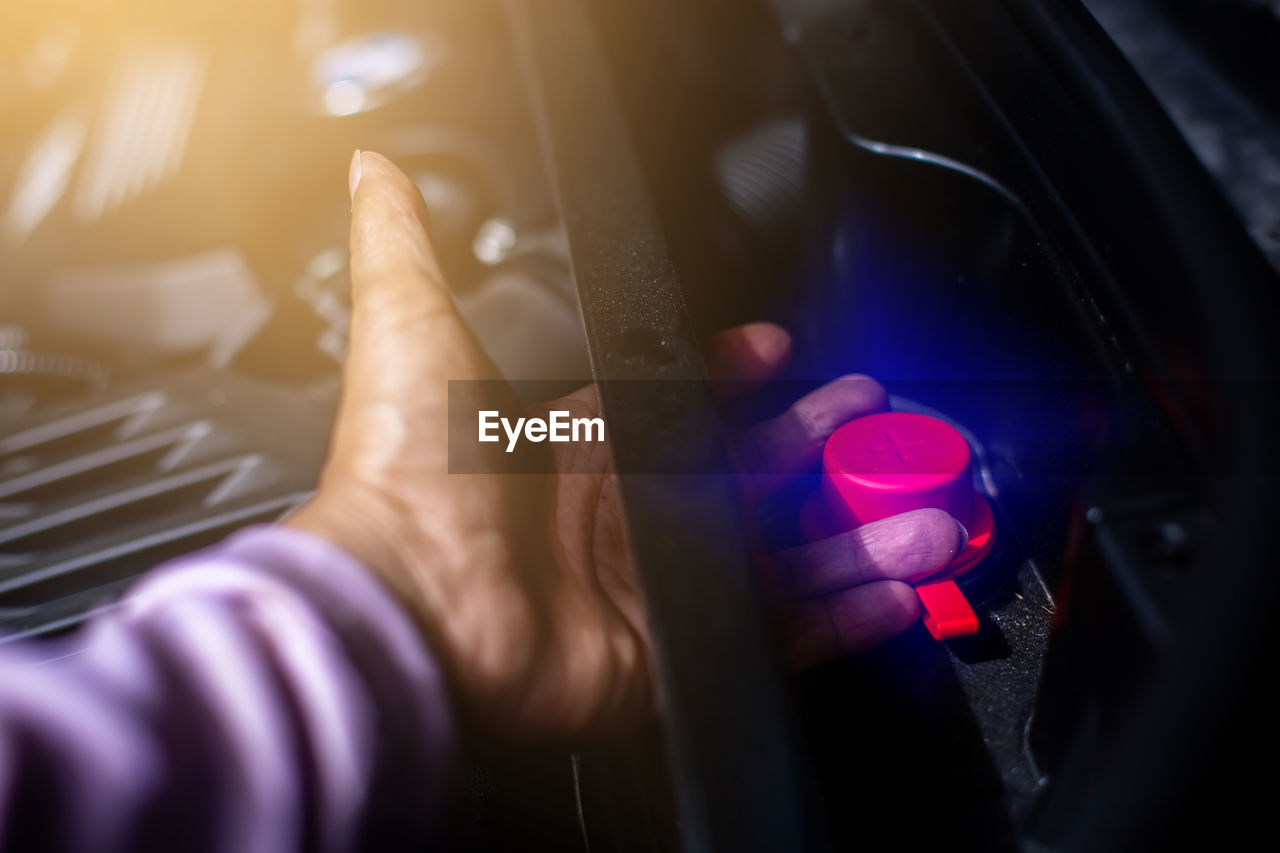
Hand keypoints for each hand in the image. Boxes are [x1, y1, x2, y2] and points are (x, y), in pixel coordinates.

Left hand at [287, 151, 966, 736]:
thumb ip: (404, 244)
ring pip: (777, 556)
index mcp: (573, 448)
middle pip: (744, 476)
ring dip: (854, 535)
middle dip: (815, 444)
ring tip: (924, 513)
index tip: (775, 349)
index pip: (674, 401)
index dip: (729, 370)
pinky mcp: (672, 652)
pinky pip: (774, 635)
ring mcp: (649, 587)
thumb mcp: (412, 331)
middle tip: (872, 418)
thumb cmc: (409, 478)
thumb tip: (380, 173)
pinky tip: (892, 592)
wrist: (409, 606)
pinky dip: (838, 617)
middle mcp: (617, 518)